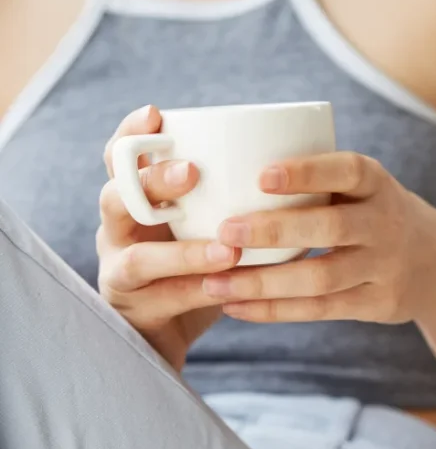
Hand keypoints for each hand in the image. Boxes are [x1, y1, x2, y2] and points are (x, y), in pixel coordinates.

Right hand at [98, 106, 240, 370]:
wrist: (168, 334)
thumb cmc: (198, 267)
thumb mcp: (210, 225)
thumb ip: (234, 200)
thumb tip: (304, 176)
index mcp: (135, 201)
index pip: (120, 159)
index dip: (132, 135)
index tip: (156, 114)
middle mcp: (118, 231)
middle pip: (117, 197)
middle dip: (153, 181)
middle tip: (192, 173)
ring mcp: (120, 271)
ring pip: (138, 256)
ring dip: (183, 252)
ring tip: (227, 249)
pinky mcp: (134, 309)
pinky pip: (165, 297)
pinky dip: (199, 289)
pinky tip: (230, 285)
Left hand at [203, 153, 435, 323]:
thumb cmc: (372, 214)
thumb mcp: (362, 189)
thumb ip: (315, 182)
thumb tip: (224, 173)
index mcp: (377, 184)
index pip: (346, 171)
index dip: (307, 173)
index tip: (261, 176)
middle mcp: (386, 224)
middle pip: (331, 227)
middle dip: (274, 230)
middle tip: (224, 232)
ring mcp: (385, 267)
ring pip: (321, 278)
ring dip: (264, 282)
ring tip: (214, 283)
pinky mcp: (377, 304)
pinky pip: (320, 310)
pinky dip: (275, 311)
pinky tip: (236, 307)